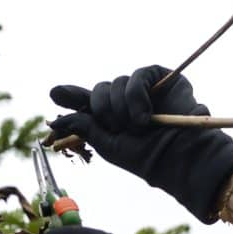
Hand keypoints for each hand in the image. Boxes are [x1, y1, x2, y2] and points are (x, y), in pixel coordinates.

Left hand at [49, 65, 232, 223]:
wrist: (179, 156)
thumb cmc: (146, 157)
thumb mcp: (108, 144)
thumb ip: (85, 126)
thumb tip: (57, 120)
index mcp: (112, 119)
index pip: (87, 102)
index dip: (71, 96)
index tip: (53, 94)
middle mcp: (125, 102)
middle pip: (99, 90)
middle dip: (102, 110)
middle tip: (118, 127)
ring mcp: (143, 89)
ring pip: (115, 83)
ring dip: (121, 108)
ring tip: (138, 126)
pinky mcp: (160, 78)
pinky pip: (137, 76)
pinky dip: (136, 96)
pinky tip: (144, 115)